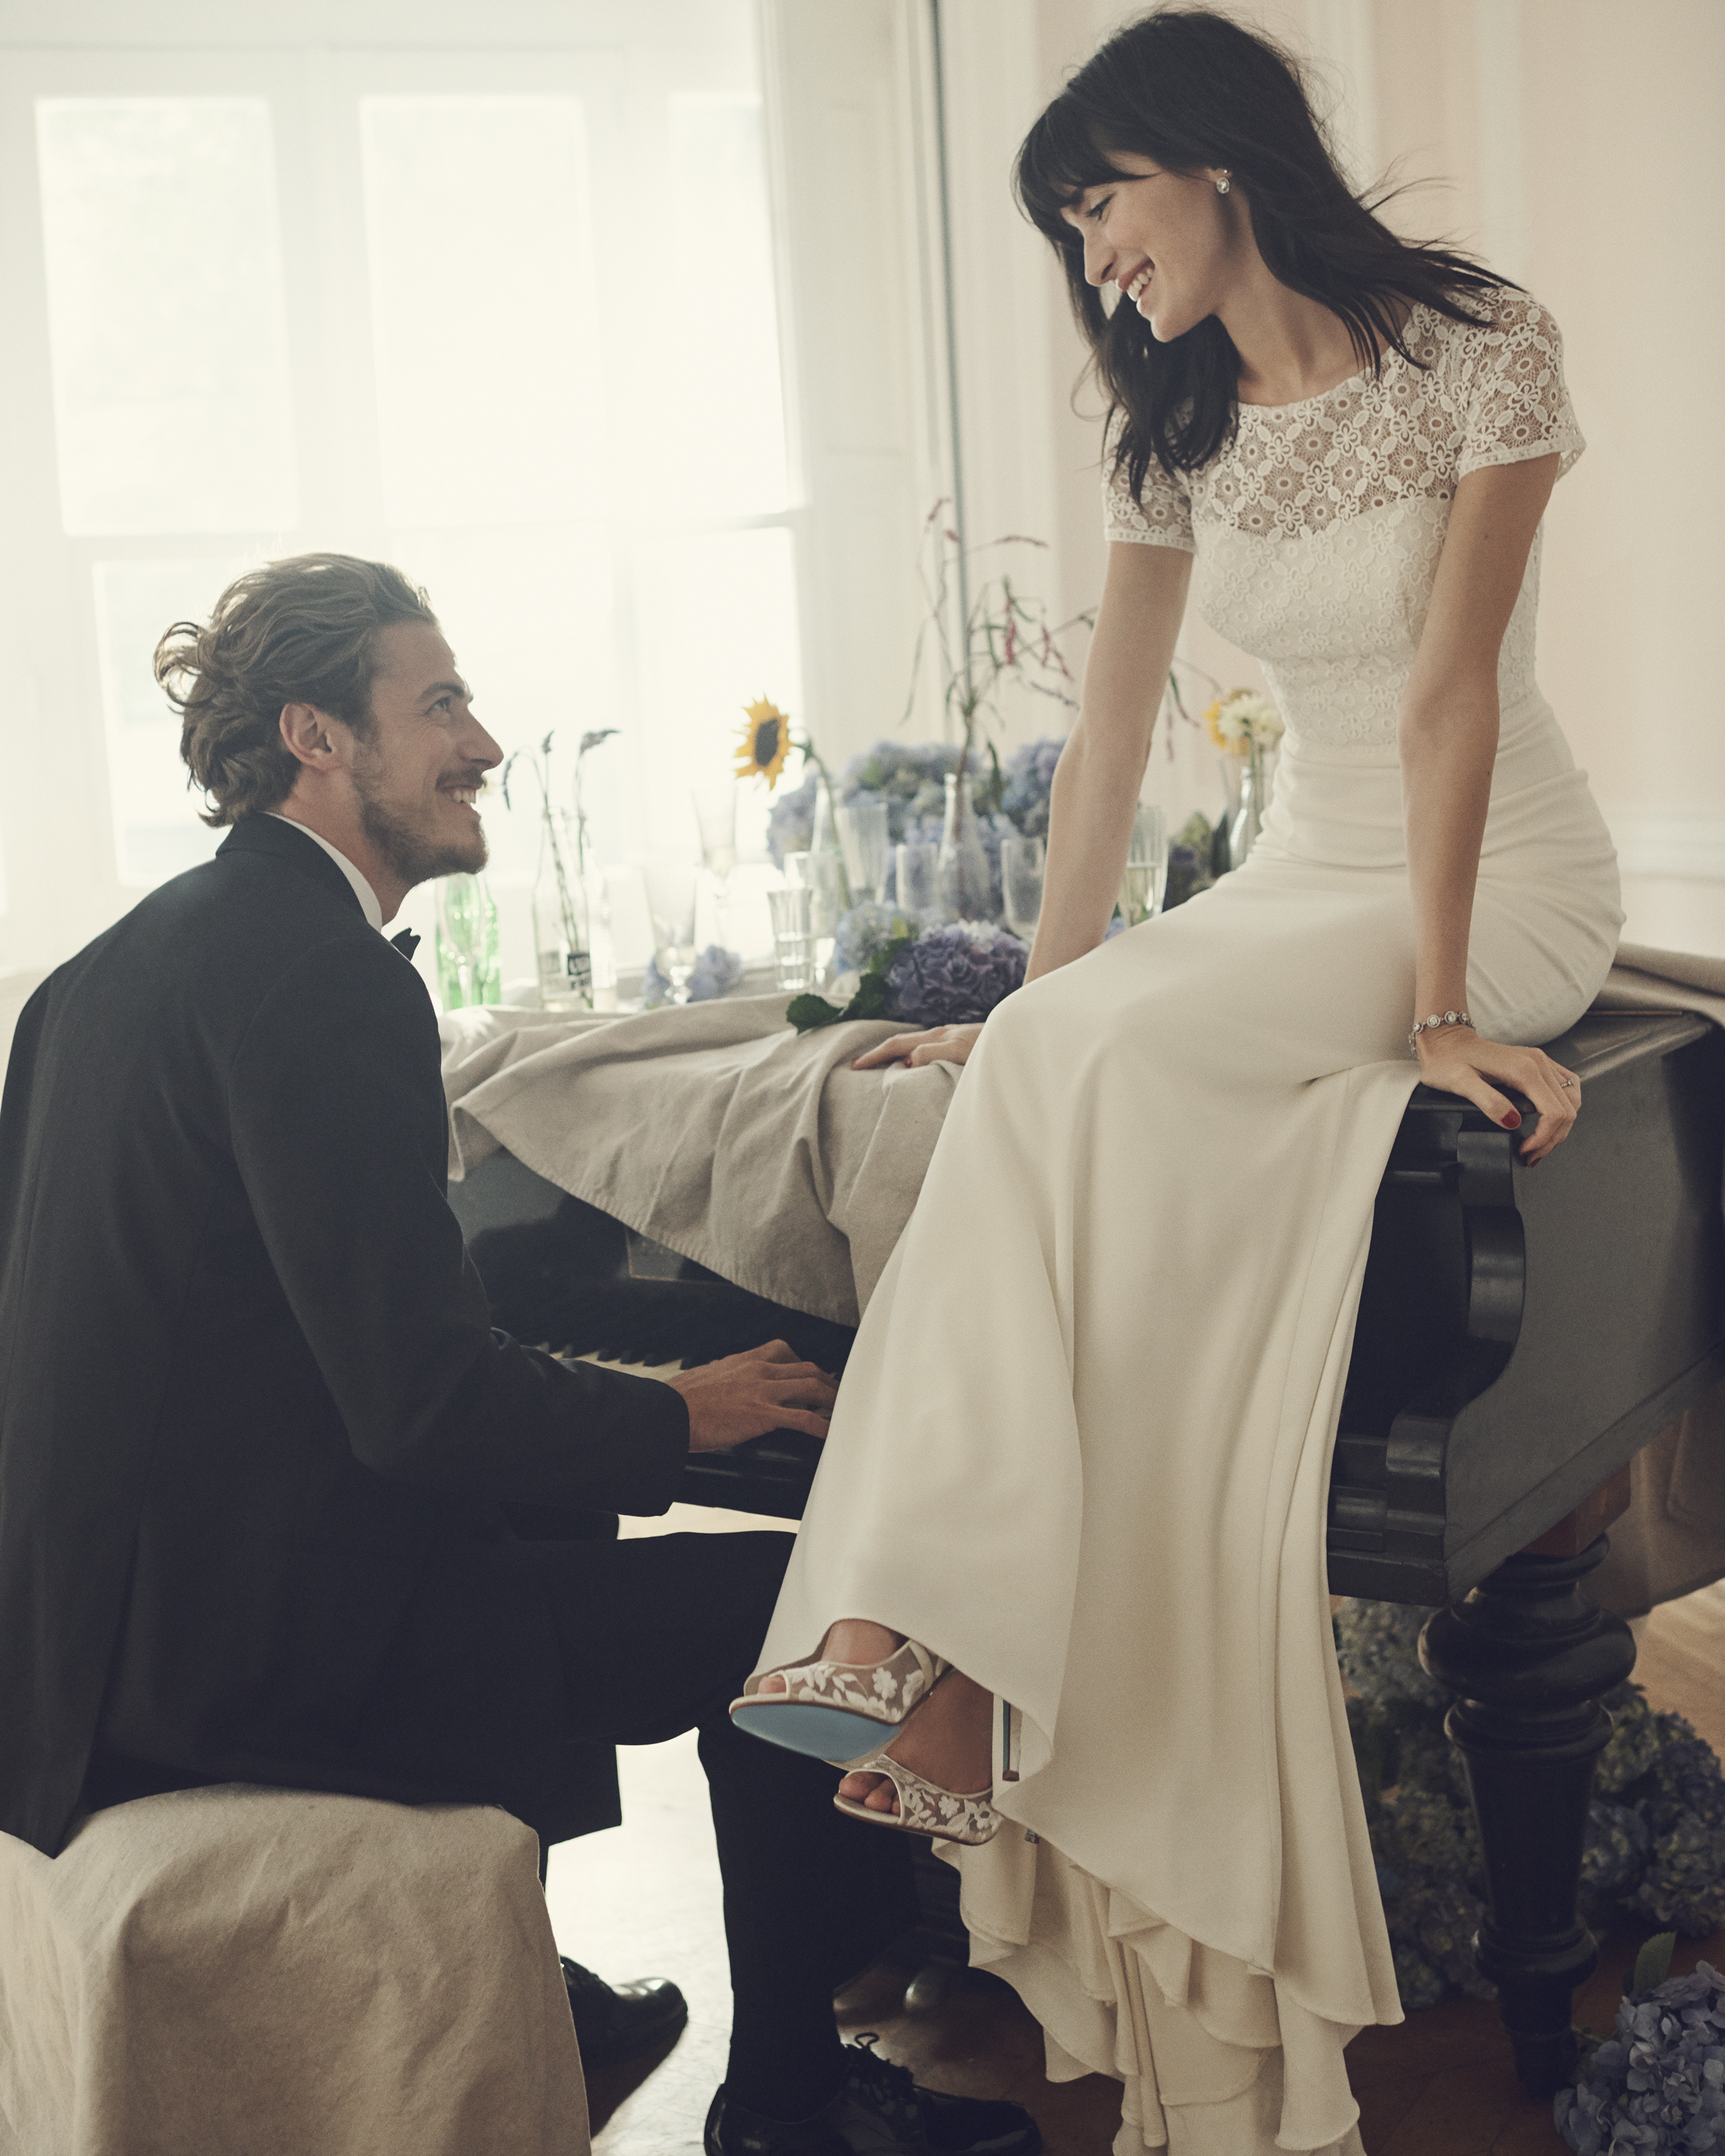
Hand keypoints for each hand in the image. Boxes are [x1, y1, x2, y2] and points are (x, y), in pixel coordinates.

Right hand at [664, 1339, 836, 1451]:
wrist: (668, 1413)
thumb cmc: (682, 1401)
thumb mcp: (710, 1378)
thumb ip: (731, 1379)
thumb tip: (737, 1389)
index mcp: (745, 1360)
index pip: (784, 1351)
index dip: (803, 1364)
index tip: (811, 1376)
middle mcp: (758, 1370)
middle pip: (807, 1368)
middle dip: (827, 1381)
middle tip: (837, 1394)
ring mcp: (763, 1390)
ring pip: (812, 1386)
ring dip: (833, 1399)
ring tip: (844, 1412)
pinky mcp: (762, 1414)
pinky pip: (804, 1418)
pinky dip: (823, 1426)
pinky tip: (832, 1435)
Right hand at [850, 1023, 982, 1070]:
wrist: (1025, 1033)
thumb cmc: (995, 1045)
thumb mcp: (963, 1052)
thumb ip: (935, 1054)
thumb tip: (906, 1061)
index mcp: (938, 1036)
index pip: (897, 1045)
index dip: (875, 1056)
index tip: (855, 1067)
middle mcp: (942, 1033)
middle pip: (902, 1042)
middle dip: (878, 1054)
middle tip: (856, 1066)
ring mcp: (952, 1036)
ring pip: (915, 1044)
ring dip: (894, 1054)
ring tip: (879, 1066)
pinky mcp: (962, 1042)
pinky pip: (928, 1048)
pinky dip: (912, 1055)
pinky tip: (915, 1064)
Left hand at [1415, 1027, 1579, 1164]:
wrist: (1446, 1041)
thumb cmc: (1449, 1060)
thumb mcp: (1461, 1083)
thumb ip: (1488, 1102)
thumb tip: (1513, 1121)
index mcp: (1524, 1069)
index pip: (1553, 1112)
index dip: (1543, 1138)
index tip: (1526, 1151)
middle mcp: (1538, 1062)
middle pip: (1567, 1109)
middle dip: (1552, 1138)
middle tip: (1532, 1154)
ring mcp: (1541, 1061)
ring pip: (1571, 1100)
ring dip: (1560, 1126)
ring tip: (1540, 1143)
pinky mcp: (1539, 1063)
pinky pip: (1566, 1088)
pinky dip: (1563, 1108)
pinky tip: (1547, 1120)